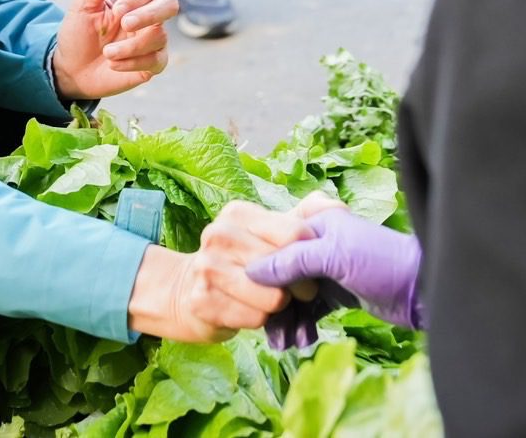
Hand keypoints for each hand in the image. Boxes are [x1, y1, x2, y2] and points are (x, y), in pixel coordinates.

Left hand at [52, 0, 177, 99]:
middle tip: (126, 24)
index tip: (116, 10)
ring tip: (107, 53)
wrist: (71, 68)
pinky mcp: (153, 64)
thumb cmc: (79, 32)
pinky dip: (133, 63)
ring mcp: (153, 41)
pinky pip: (157, 61)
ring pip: (159, 36)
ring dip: (131, 46)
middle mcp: (148, 18)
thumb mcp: (82, 5)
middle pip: (170, 5)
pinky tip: (113, 64)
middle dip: (150, 14)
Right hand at [127, 201, 307, 341]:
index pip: (294, 233)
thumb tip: (337, 205)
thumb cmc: (241, 263)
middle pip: (285, 268)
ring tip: (272, 302)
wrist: (188, 293)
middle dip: (300, 285)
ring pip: (273, 298)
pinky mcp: (202, 301)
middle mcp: (219, 235)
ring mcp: (207, 268)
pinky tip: (251, 313)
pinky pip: (256, 319)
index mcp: (238, 213)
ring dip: (281, 306)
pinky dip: (262, 321)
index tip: (312, 267)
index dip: (311, 255)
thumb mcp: (268, 234)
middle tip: (299, 291)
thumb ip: (303, 217)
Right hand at [246, 204, 424, 348]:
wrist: (421, 287)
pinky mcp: (338, 294)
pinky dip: (304, 325)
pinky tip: (302, 341)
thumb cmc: (379, 261)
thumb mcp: (333, 255)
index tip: (252, 296)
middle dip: (274, 305)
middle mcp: (318, 246)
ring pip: (294, 296)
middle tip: (269, 333)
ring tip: (285, 345)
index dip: (262, 272)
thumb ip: (291, 261)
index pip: (274, 246)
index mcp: (314, 225)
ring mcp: (327, 271)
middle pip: (282, 276)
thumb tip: (251, 270)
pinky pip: (310, 310)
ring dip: (288, 320)